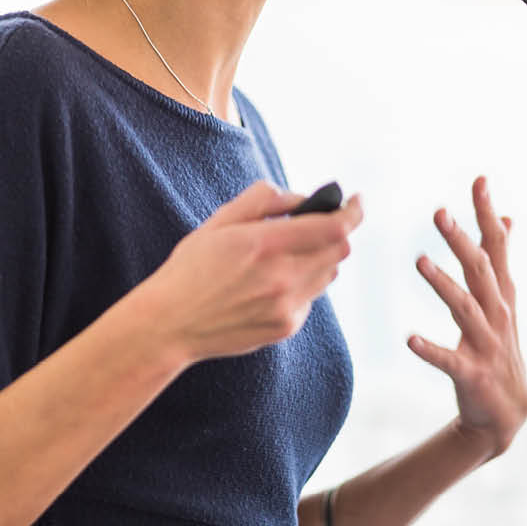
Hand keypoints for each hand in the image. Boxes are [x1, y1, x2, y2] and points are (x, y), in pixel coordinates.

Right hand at [134, 180, 363, 365]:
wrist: (170, 324)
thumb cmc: (190, 269)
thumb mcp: (220, 221)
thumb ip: (264, 200)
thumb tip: (301, 198)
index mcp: (266, 244)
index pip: (335, 227)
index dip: (354, 211)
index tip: (356, 200)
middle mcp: (283, 277)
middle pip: (339, 250)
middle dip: (335, 232)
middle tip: (318, 224)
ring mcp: (287, 306)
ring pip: (329, 274)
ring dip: (320, 257)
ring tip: (287, 254)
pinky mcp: (286, 326)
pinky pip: (311, 297)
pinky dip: (303, 284)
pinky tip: (271, 284)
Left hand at [408, 175, 526, 459]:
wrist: (508, 412)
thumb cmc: (499, 347)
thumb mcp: (503, 300)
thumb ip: (500, 259)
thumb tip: (506, 217)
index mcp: (501, 294)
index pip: (496, 246)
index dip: (487, 214)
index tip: (479, 180)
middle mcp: (498, 313)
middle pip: (480, 270)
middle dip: (461, 240)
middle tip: (439, 212)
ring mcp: (486, 344)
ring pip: (464, 309)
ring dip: (443, 285)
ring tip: (420, 261)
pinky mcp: (472, 374)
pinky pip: (449, 360)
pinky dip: (430, 349)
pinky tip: (409, 339)